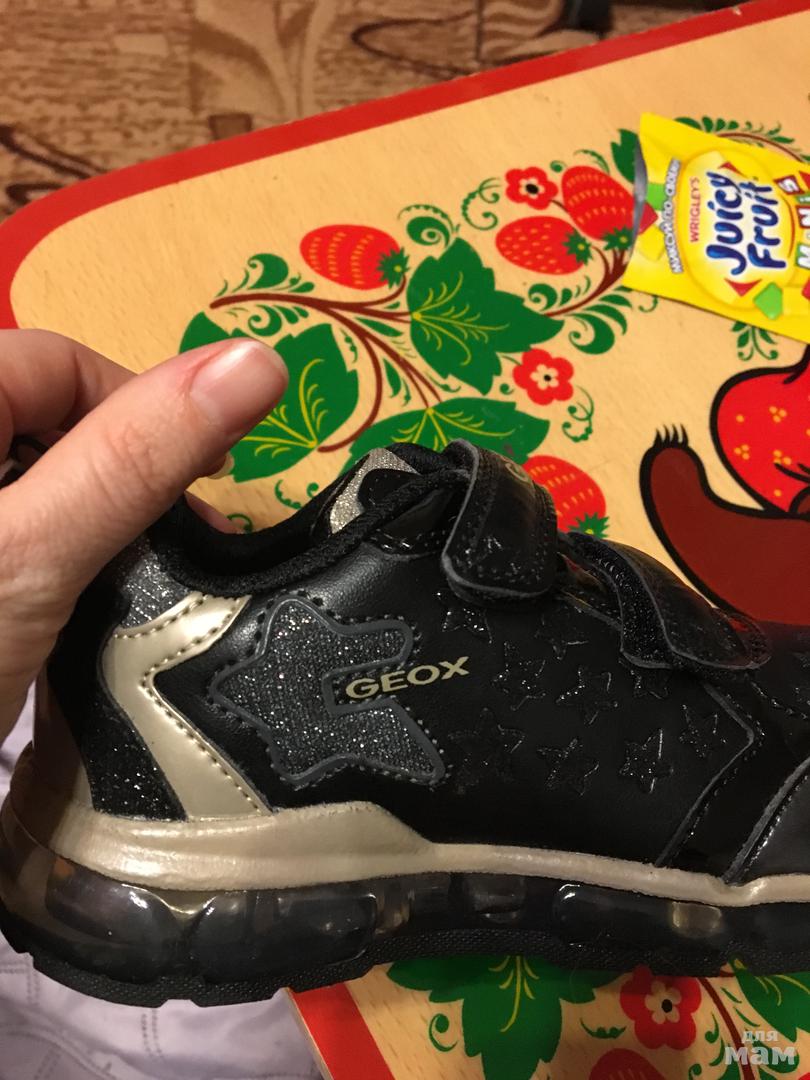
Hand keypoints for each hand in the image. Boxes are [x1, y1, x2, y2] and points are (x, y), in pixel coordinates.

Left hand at [0, 329, 286, 743]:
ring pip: (32, 481)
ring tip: (117, 595)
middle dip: (119, 481)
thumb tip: (262, 359)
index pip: (62, 362)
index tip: (195, 510)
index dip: (144, 416)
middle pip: (46, 419)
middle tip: (166, 563)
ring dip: (88, 528)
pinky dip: (47, 560)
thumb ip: (136, 457)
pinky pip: (13, 532)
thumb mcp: (28, 558)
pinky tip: (58, 610)